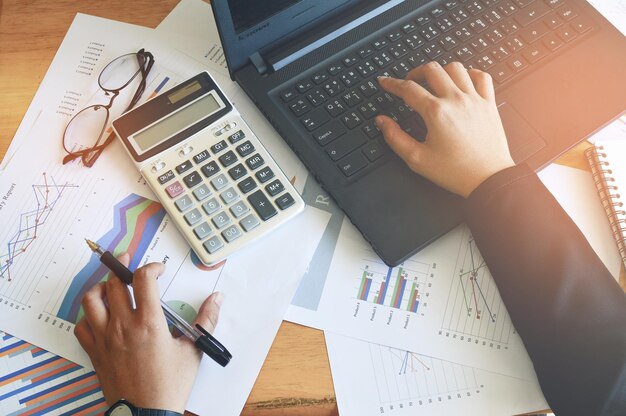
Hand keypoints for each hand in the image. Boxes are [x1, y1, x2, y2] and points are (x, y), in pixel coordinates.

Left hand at [74, 253, 222, 412]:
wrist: (147, 413)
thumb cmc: (169, 385)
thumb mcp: (193, 350)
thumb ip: (206, 321)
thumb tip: (217, 300)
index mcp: (149, 323)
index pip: (143, 279)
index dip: (151, 267)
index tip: (158, 270)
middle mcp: (123, 326)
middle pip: (114, 283)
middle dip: (121, 266)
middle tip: (128, 261)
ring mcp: (105, 338)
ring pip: (91, 300)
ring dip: (100, 287)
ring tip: (109, 285)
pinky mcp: (95, 352)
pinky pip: (81, 326)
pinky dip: (88, 316)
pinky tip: (100, 316)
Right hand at [376, 61, 514, 197]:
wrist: (488, 180)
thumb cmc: (456, 172)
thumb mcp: (417, 159)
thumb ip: (395, 138)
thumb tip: (382, 121)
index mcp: (436, 113)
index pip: (408, 89)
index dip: (392, 83)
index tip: (385, 82)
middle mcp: (456, 100)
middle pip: (431, 69)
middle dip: (415, 72)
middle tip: (408, 82)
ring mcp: (475, 100)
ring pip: (456, 68)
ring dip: (441, 70)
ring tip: (433, 81)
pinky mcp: (489, 104)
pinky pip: (481, 77)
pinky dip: (470, 73)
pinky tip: (462, 81)